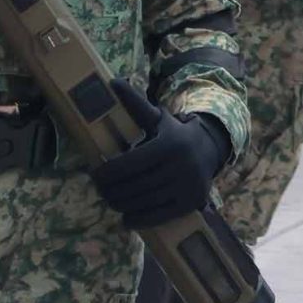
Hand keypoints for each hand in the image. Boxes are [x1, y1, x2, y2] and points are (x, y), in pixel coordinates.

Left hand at [92, 81, 229, 226]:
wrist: (209, 149)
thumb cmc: (173, 134)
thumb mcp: (156, 118)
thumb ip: (134, 103)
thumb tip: (112, 82)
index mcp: (169, 144)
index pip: (129, 164)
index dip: (107, 173)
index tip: (94, 174)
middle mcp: (181, 166)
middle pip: (134, 186)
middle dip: (111, 190)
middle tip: (100, 189)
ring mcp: (188, 186)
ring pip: (144, 202)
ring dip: (121, 205)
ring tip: (111, 200)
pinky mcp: (191, 203)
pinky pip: (158, 216)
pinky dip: (138, 220)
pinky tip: (126, 219)